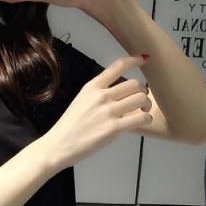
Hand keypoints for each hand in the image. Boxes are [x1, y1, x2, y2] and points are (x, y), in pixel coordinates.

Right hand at [43, 54, 151, 170]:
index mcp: (92, 87)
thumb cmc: (68, 128)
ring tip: (143, 112)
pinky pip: (141, 118)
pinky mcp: (113, 128)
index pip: (118, 66)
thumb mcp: (80, 101)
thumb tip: (116, 96)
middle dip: (142, 92)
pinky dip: (146, 119)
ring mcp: (108, 111)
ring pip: (140, 99)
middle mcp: (101, 96)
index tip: (144, 58)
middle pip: (135, 84)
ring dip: (146, 105)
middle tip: (142, 101)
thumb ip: (98, 95)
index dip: (135, 60)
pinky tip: (142, 122)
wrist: (58, 146)